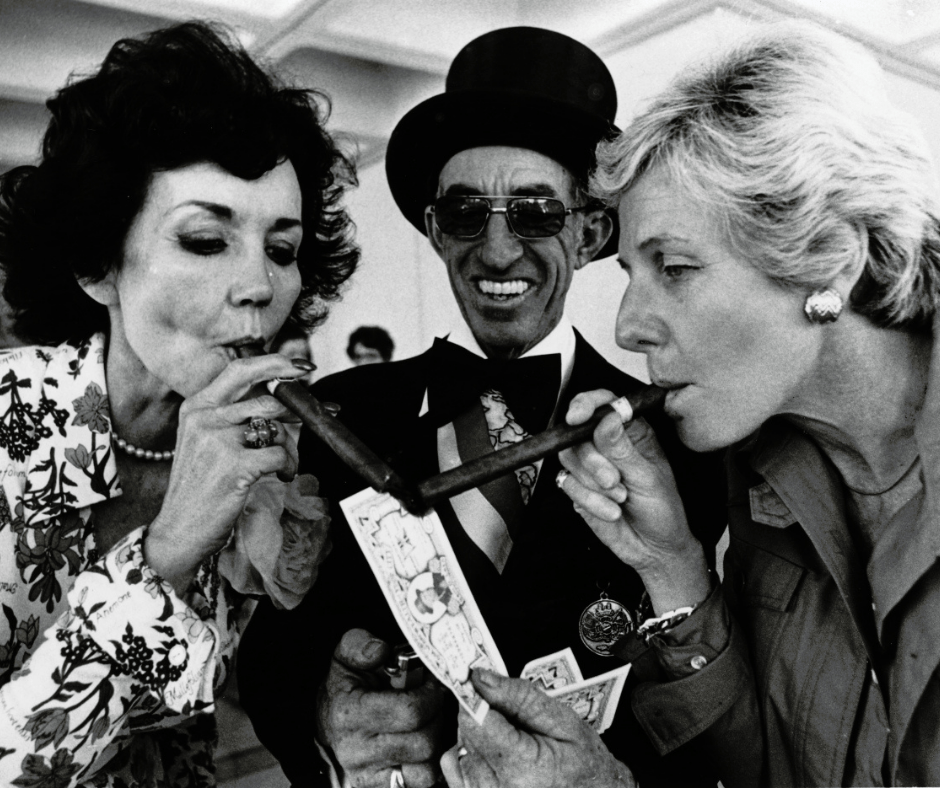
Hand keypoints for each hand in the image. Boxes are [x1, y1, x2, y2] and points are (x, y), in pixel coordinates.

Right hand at [145, 352, 304, 593]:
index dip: (275, 363)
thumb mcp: (206, 442)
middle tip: (323, 413)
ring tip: (285, 463)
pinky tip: (280, 476)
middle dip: (300, 408)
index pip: (239, 370)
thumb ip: (235, 417)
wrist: (180, 530)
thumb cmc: (201, 487)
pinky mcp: (235, 465)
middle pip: (267, 398)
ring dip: (291, 447)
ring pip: (277, 427)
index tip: (302, 366)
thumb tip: (282, 399)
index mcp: (197, 406)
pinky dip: (288, 466)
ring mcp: (218, 440)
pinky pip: (280, 454)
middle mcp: (205, 417)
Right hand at [317, 629, 449, 787]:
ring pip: (424, 772)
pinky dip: (426, 769)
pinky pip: (417, 786)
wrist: (326, 726)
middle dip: (437, 719)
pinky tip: (421, 748)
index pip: (410, 711)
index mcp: (350, 713)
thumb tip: (380, 651)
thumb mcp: (344, 658)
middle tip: (434, 704)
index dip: (431, 695)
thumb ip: (359, 645)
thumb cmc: (343, 689)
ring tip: (428, 726)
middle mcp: (357, 751)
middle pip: (423, 743)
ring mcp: (368, 777)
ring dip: (435, 747)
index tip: (433, 684)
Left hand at [440, 669, 634, 787]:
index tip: (478, 679)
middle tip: (512, 718)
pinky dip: (470, 755)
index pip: (474, 720)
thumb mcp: (559, 717)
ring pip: (457, 750)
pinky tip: (495, 755)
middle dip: (482, 715)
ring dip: (476, 737)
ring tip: (508, 739)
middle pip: (465, 733)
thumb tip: (478, 677)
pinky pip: (455, 769)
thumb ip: (516, 695)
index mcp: (521, 769)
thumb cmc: (582, 758)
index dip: (476, 695)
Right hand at [557, 389, 709, 612]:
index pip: (603, 403)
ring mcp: (589, 466)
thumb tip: (607, 418)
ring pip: (568, 458)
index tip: (577, 417)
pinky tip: (610, 510)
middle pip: (578, 433)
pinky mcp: (577, 488)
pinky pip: (566, 483)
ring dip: (592, 484)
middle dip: (592, 460)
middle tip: (613, 481)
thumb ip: (623, 449)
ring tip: (618, 498)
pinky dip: (588, 500)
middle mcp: (607, 445)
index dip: (586, 405)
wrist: (654, 549)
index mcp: (631, 432)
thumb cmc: (662, 510)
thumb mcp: (648, 477)